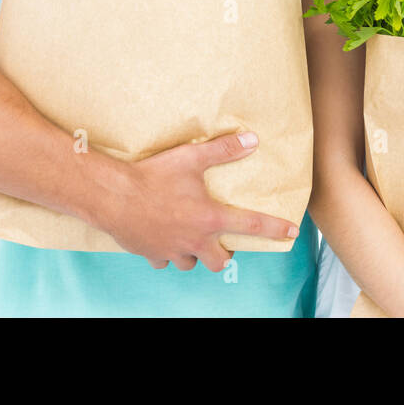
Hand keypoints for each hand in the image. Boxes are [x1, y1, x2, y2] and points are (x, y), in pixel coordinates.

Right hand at [99, 131, 299, 271]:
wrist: (111, 196)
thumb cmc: (153, 176)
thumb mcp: (191, 157)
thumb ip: (224, 150)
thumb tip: (252, 140)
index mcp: (209, 219)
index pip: (252, 226)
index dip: (275, 229)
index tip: (292, 233)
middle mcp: (194, 240)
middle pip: (220, 261)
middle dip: (225, 254)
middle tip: (222, 239)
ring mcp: (172, 250)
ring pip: (191, 263)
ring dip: (195, 253)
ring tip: (192, 236)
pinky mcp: (151, 253)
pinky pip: (164, 260)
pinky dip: (167, 252)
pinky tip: (164, 236)